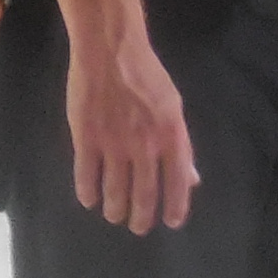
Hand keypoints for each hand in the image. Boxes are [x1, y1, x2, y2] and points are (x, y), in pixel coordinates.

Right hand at [66, 25, 196, 232]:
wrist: (110, 50)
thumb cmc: (146, 75)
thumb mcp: (173, 107)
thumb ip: (181, 144)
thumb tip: (191, 177)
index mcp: (171, 134)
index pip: (179, 181)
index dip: (176, 206)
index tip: (172, 222)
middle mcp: (145, 144)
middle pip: (145, 193)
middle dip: (142, 217)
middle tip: (139, 227)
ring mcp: (114, 142)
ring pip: (115, 190)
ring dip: (115, 209)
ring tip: (115, 215)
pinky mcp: (86, 138)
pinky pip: (87, 175)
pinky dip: (88, 192)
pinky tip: (89, 200)